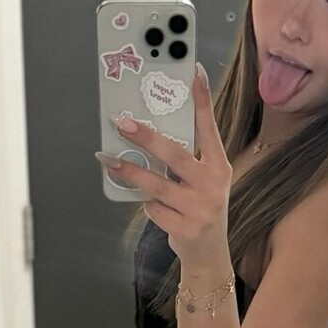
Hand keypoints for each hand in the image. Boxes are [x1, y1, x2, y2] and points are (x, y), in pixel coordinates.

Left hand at [95, 64, 231, 259]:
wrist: (209, 254)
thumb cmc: (200, 208)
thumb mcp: (202, 181)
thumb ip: (185, 160)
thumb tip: (148, 134)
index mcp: (219, 166)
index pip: (209, 128)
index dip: (202, 101)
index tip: (194, 73)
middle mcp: (213, 184)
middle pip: (175, 154)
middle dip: (146, 137)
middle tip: (122, 123)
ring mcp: (201, 208)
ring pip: (156, 184)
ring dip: (129, 171)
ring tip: (108, 160)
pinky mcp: (186, 228)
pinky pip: (154, 209)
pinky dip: (148, 206)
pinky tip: (152, 207)